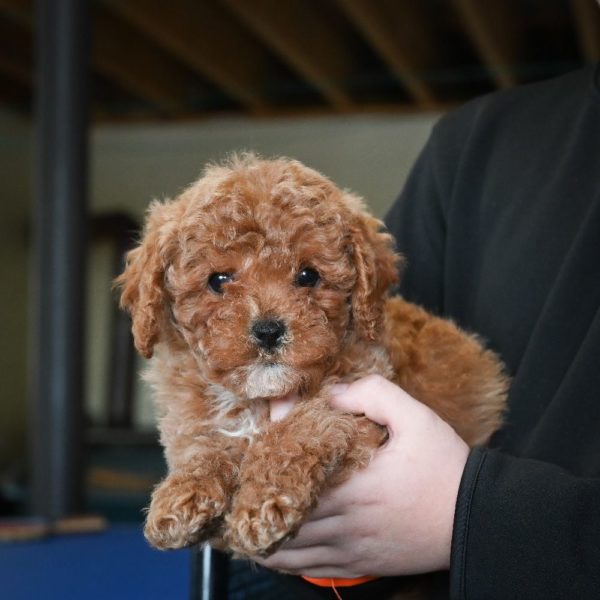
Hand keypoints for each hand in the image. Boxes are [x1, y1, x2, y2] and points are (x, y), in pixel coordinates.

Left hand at [259, 375, 468, 577]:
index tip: (257, 440)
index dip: (266, 455)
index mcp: (353, 484)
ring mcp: (350, 549)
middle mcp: (344, 522)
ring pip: (288, 548)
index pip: (292, 471)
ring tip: (242, 515)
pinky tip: (269, 546)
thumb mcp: (416, 417)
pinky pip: (309, 568)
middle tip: (240, 480)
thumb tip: (332, 393)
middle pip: (281, 514)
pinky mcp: (360, 565)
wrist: (476, 519)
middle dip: (255, 496)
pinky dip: (283, 557)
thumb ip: (373, 394)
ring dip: (261, 531)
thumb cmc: (444, 467)